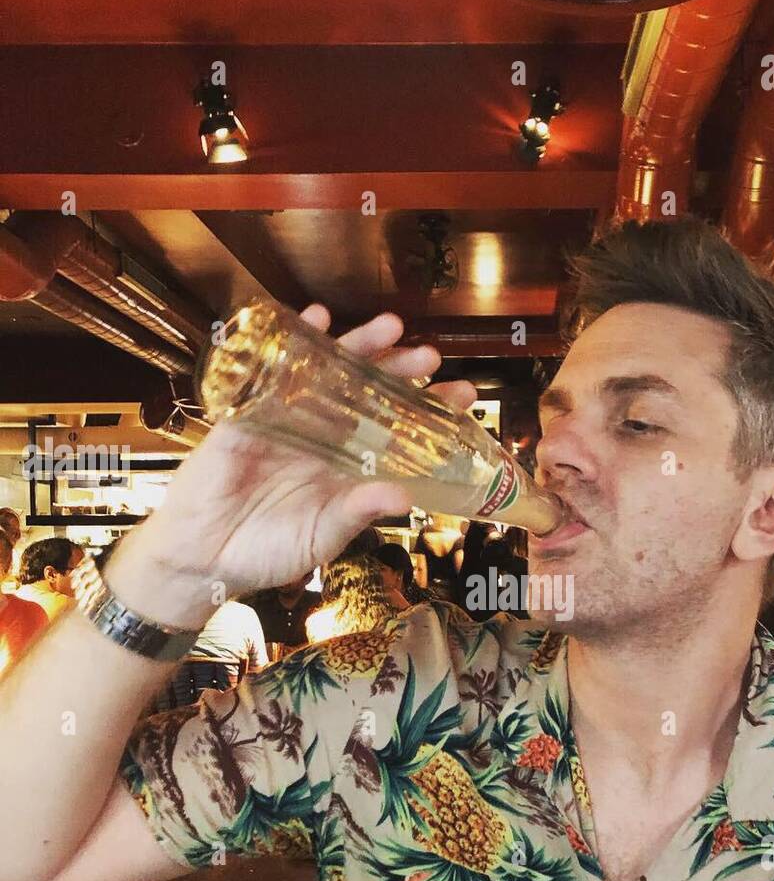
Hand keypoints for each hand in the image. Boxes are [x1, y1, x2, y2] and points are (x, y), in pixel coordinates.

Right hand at [107, 305, 476, 627]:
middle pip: (369, 393)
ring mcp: (287, 421)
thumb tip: (405, 497)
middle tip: (430, 354)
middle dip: (400, 370)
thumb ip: (358, 512)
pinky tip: (317, 320)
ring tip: (390, 326)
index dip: (429, 411)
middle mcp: (323, 438)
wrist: (203, 559)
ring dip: (358, 346)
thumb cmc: (267, 553)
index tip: (464, 395)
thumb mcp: (322, 536)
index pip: (397, 431)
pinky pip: (274, 371)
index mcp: (347, 468)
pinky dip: (295, 342)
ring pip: (330, 374)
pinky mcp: (250, 413)